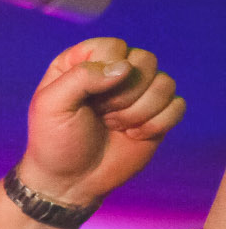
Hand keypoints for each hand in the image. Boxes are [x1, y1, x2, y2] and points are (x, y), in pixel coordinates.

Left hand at [17, 39, 184, 207]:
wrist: (69, 180)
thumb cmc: (54, 141)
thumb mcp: (51, 105)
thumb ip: (81, 77)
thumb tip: (125, 68)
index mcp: (84, 62)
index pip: (114, 47)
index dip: (107, 71)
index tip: (88, 98)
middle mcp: (114, 72)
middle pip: (145, 61)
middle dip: (124, 94)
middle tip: (102, 114)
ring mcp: (139, 93)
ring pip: (165, 83)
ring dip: (139, 111)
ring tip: (114, 125)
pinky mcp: (157, 114)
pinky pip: (177, 106)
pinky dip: (156, 124)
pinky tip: (133, 135)